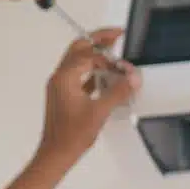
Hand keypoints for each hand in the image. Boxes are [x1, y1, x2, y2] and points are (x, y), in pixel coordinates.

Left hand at [35, 29, 141, 171]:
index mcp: (65, 77)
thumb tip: (133, 76)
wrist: (56, 153)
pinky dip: (92, 71)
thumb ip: (118, 91)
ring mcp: (60, 86)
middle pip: (78, 49)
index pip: (89, 54)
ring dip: (95, 55)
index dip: (109, 53)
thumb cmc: (73, 134)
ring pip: (77, 60)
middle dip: (97, 40)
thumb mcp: (100, 111)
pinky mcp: (64, 95)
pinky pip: (78, 74)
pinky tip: (106, 78)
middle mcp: (60, 77)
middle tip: (116, 36)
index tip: (124, 56)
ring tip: (114, 55)